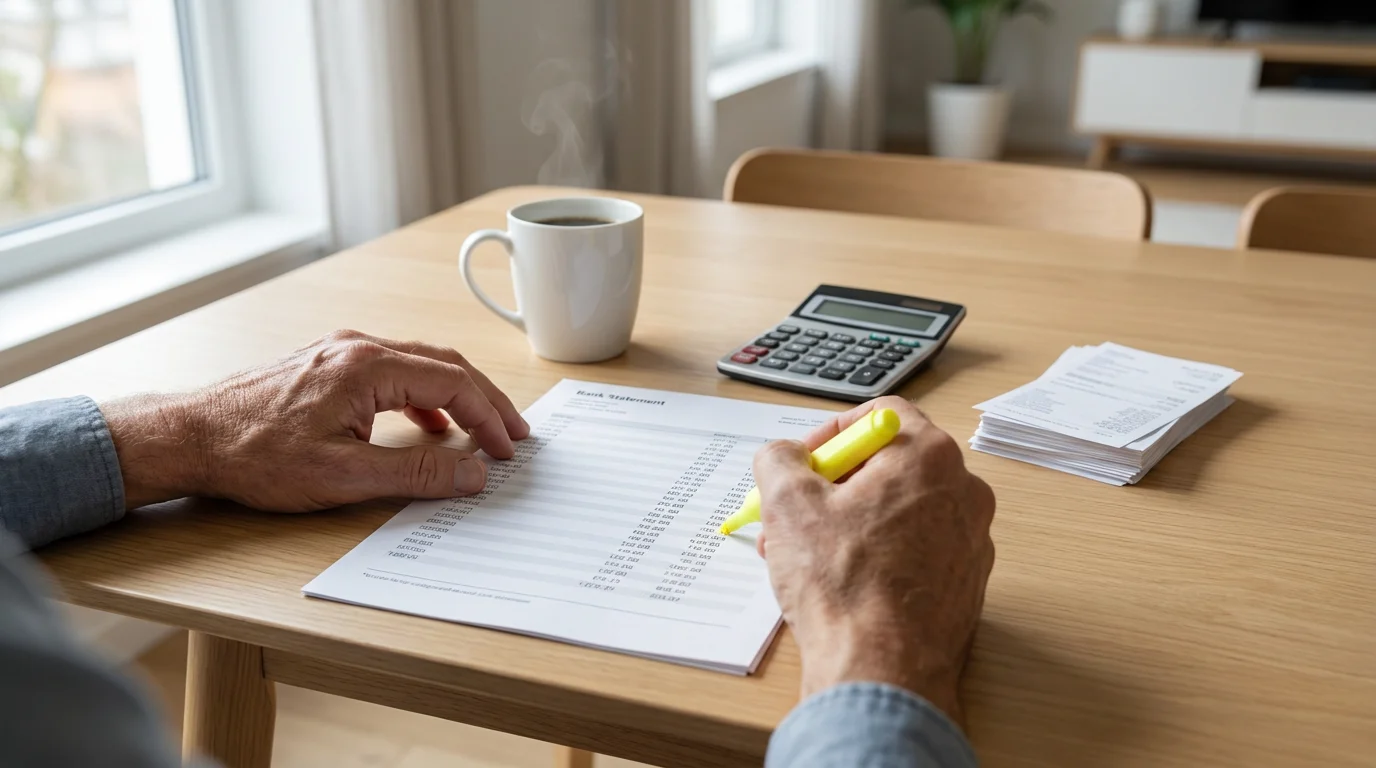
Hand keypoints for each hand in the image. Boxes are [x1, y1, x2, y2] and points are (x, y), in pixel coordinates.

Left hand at [99, 330, 529, 510]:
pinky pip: (392, 371)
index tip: (508, 449)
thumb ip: (417, 471)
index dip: (489, 417)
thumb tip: (473, 473)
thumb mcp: (345, 475)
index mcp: (368, 366)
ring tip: (480, 430)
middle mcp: (357, 347)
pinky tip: (426, 425)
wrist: (189, 438)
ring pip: (419, 364)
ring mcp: (340, 352)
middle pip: (444, 364)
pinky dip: (422, 396)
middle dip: (485, 400)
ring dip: (456, 396)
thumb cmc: (255, 455)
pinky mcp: (326, 365)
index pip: (453, 382)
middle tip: (513, 433)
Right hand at [752, 396, 994, 724]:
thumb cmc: (846, 589)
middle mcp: (963, 493)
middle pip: (889, 464)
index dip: (832, 432)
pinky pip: (915, 551)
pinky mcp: (964, 584)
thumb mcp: (787, 504)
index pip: (882, 413)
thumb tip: (783, 456)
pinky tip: (840, 585)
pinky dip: (877, 557)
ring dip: (849, 524)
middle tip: (796, 511)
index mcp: (929, 457)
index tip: (805, 461)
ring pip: (899, 511)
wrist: (883, 672)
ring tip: (806, 556)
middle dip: (833, 485)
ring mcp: (970, 541)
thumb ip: (779, 459)